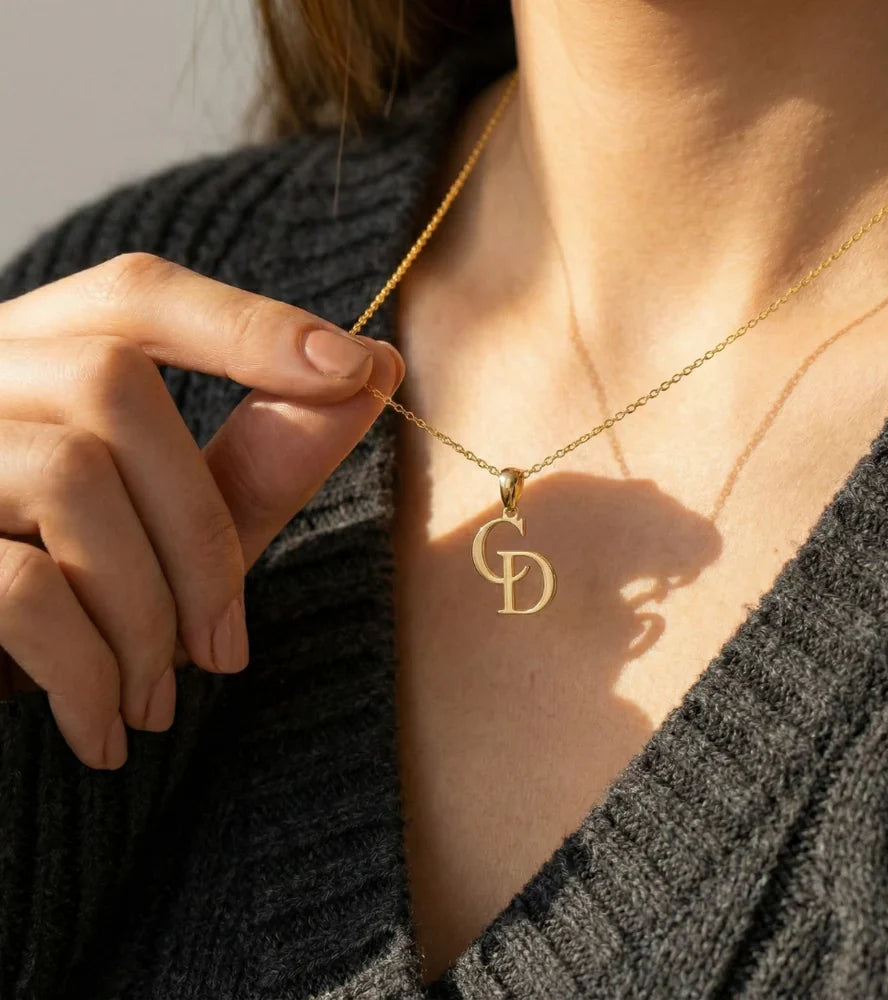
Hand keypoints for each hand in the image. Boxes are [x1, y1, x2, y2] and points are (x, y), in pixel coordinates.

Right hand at [0, 252, 404, 769]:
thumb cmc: (65, 620)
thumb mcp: (173, 540)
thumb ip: (261, 455)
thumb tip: (376, 367)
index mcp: (26, 368)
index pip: (135, 295)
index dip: (248, 325)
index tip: (358, 368)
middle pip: (111, 385)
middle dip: (200, 532)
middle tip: (225, 651)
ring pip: (71, 477)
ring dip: (148, 614)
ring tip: (153, 703)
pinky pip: (18, 585)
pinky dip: (86, 672)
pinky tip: (102, 732)